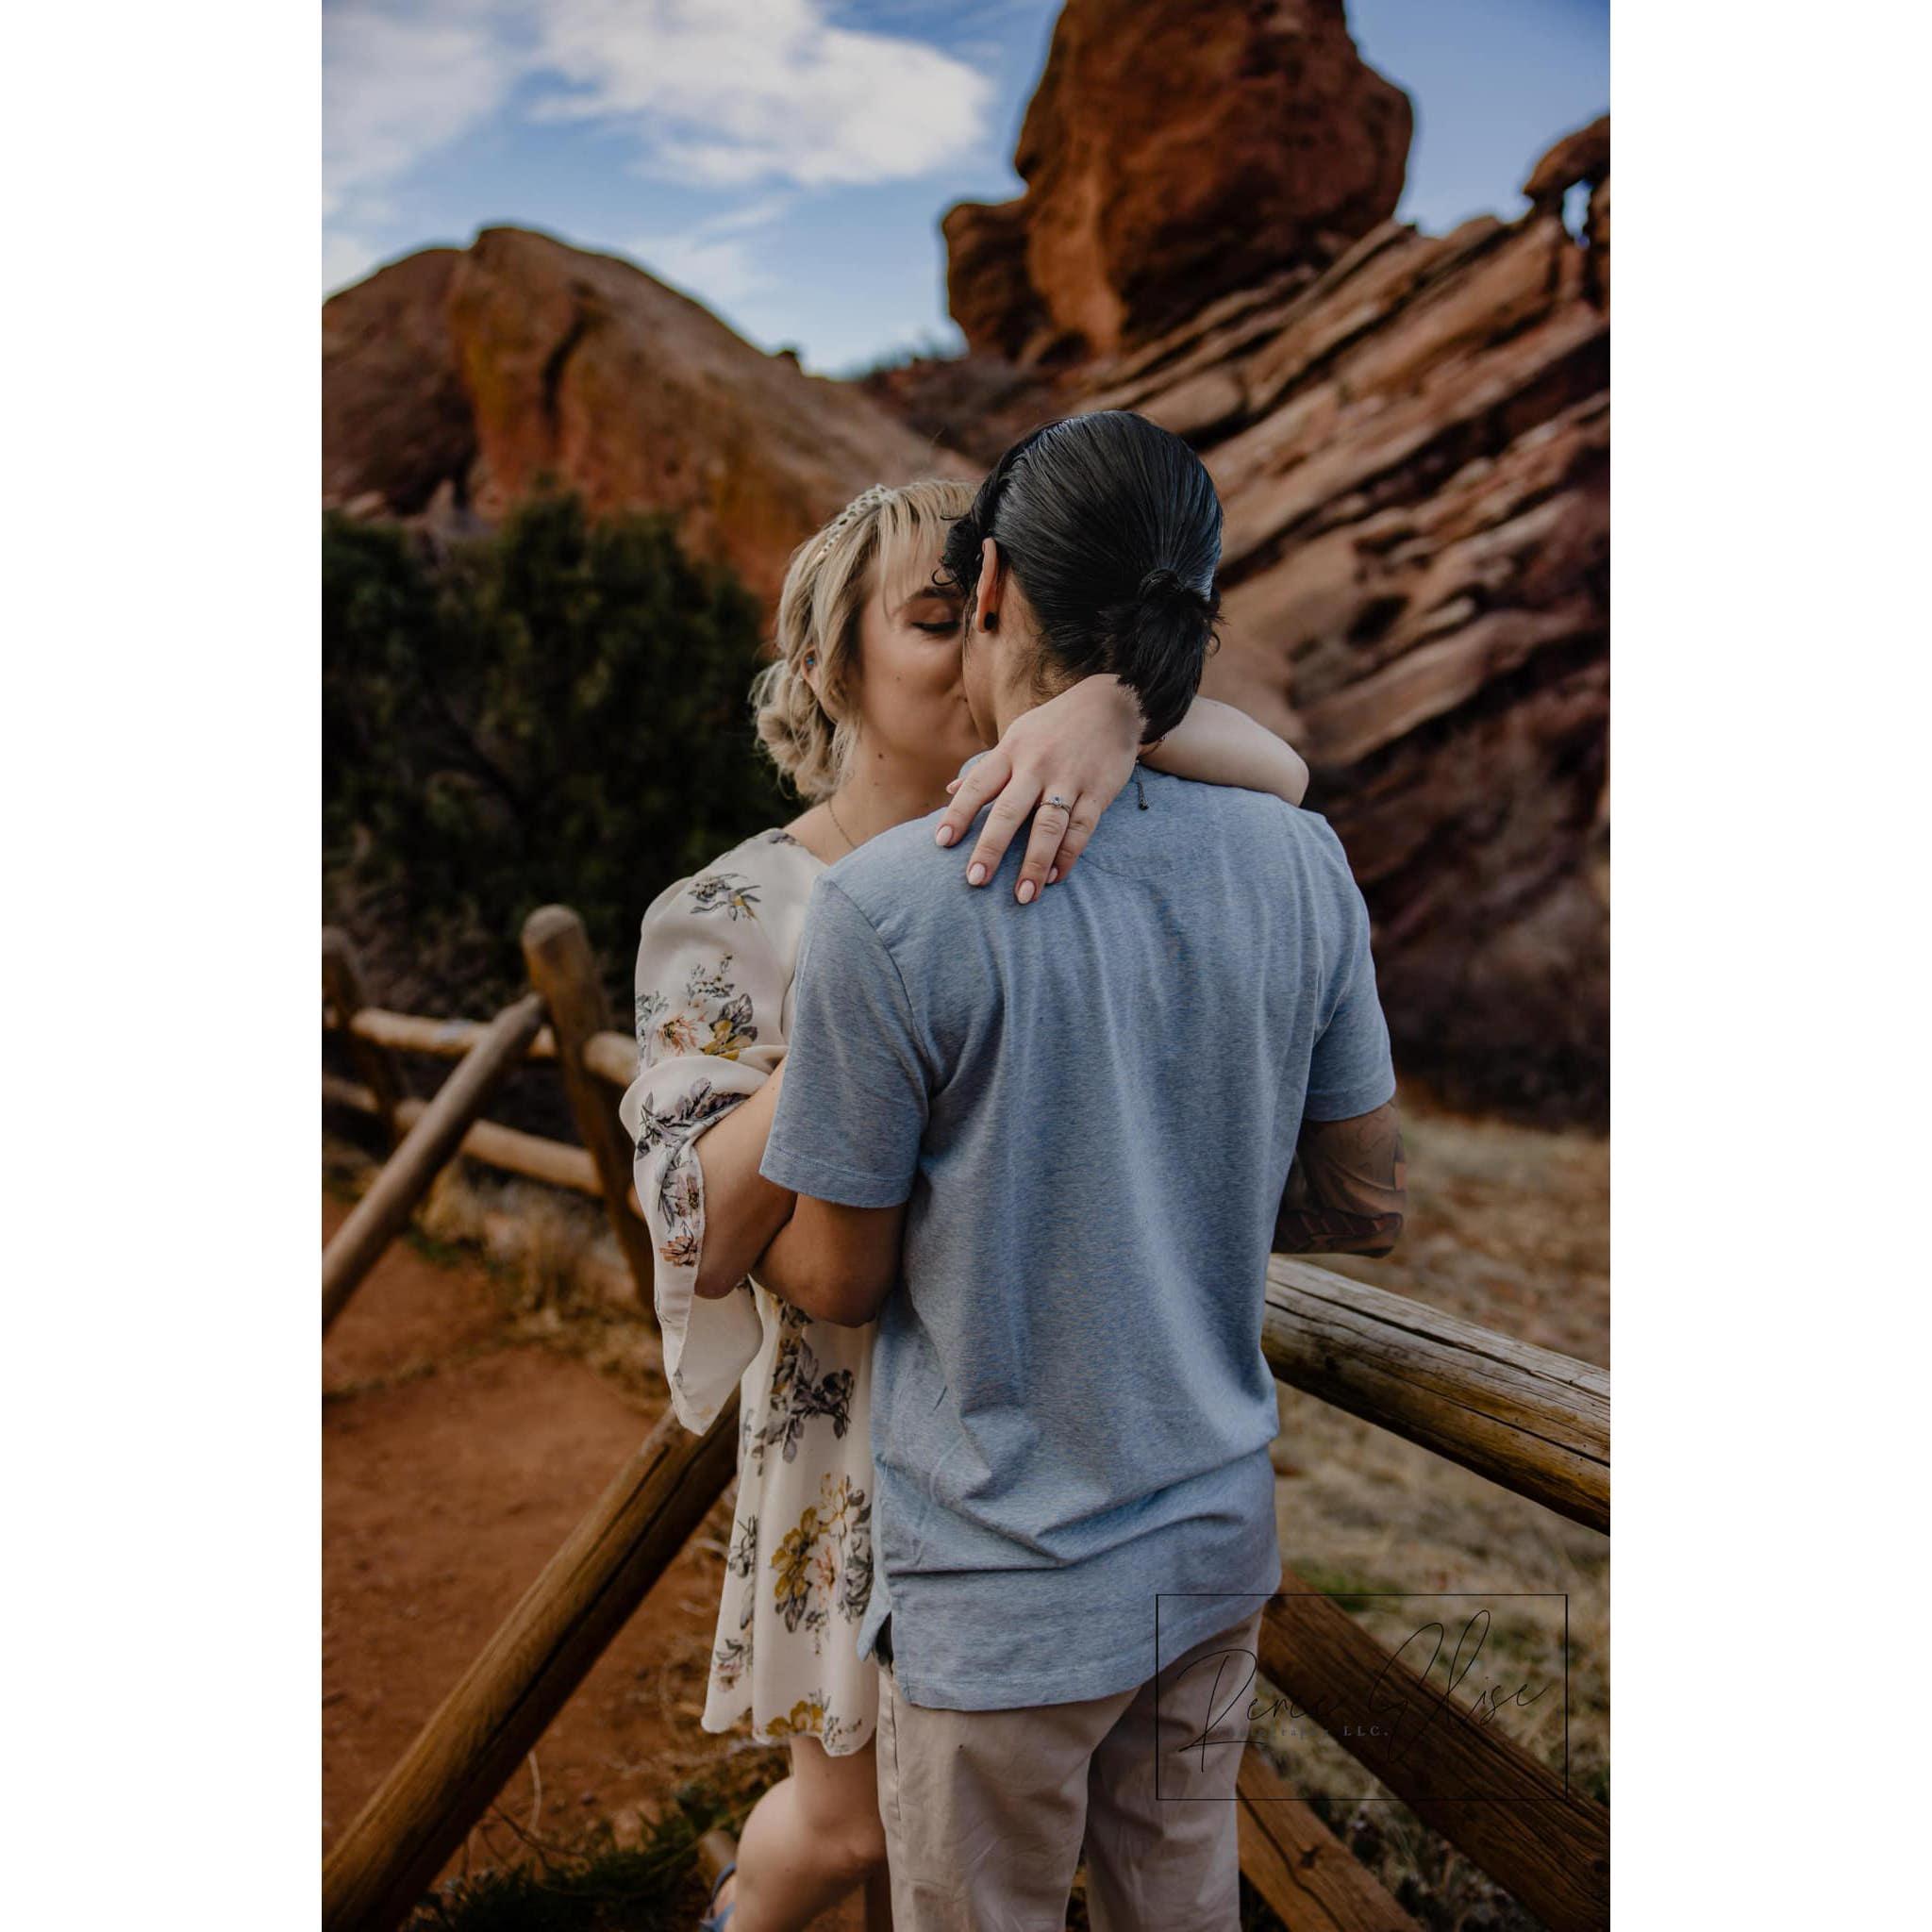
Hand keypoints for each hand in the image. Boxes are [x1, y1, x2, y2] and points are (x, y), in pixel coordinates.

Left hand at [931, 676, 1146, 901]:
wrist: (1113, 702)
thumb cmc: (1055, 725)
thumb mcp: (1017, 735)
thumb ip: (986, 767)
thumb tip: (949, 791)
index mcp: (1011, 751)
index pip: (977, 785)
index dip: (958, 813)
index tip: (941, 843)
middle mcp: (1037, 765)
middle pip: (1008, 811)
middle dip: (991, 848)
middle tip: (975, 881)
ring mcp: (1069, 779)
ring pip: (1047, 826)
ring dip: (1034, 863)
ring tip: (1022, 896)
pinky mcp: (1099, 791)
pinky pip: (1082, 828)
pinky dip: (1068, 855)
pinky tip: (1055, 877)